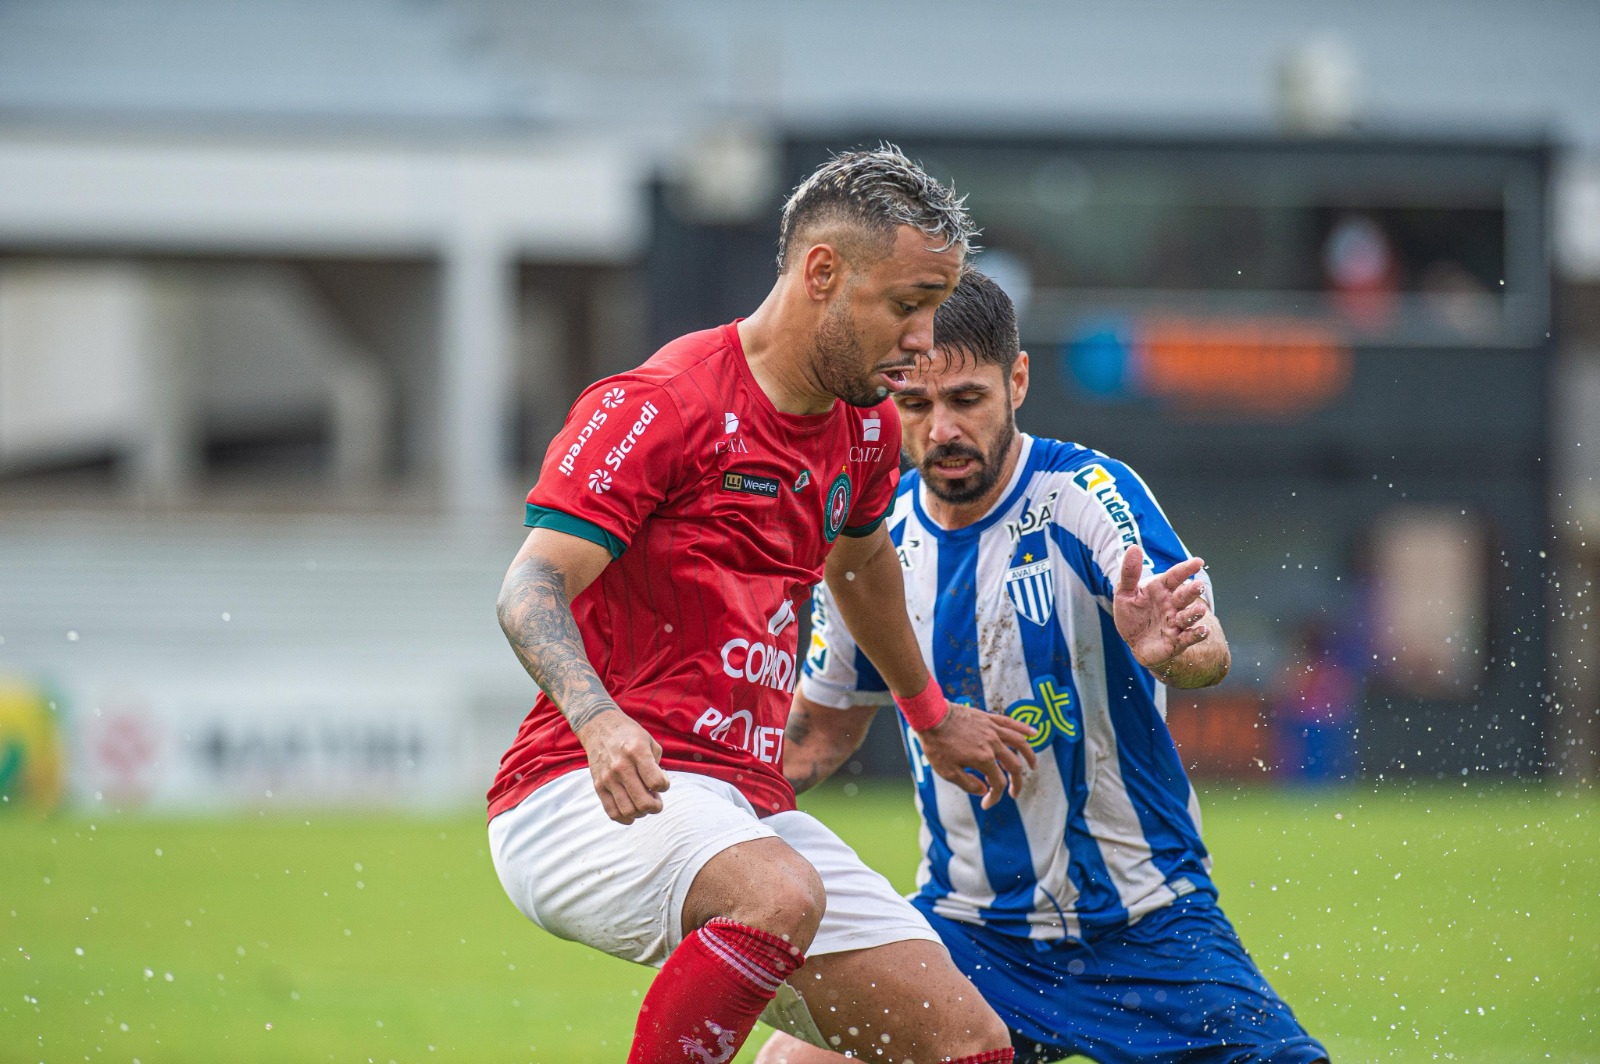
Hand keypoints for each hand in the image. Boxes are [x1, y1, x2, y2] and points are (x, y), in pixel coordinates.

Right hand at [575, 709, 670, 823]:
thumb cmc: (629, 734)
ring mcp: (608, 778)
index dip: (664, 786)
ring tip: (643, 802)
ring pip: (628, 811)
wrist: (599, 727)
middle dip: (656, 806)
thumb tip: (658, 789)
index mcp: (637, 752)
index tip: (661, 780)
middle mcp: (621, 767)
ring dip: (641, 813)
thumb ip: (657, 765)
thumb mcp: (649, 741)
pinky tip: (633, 812)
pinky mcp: (598, 786)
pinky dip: (625, 818)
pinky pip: (612, 812)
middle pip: (643, 802)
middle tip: (656, 799)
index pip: (656, 783)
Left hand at [917, 703, 1037, 809]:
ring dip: (1029, 756)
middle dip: (1016, 783)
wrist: (931, 716)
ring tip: (1033, 766)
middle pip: (1013, 766)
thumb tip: (983, 790)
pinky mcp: (989, 719)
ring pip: (1019, 743)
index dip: (994, 797)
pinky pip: (1011, 723)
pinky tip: (1034, 734)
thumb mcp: (947, 772)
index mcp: (983, 760)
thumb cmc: (937, 745)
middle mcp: (993, 745)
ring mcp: (993, 730)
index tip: (986, 804)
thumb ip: (967, 784)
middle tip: (1014, 793)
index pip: (997, 783)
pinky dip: (1024, 728)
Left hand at [1113, 545, 1209, 673]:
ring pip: (1188, 616)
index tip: (1198, 561)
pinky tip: (1203, 631)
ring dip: (1194, 613)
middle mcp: (1172, 604)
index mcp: (1161, 589)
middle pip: (1184, 596)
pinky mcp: (1176, 641)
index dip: (1185, 569)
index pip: (1174, 576)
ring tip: (1200, 609)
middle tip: (1198, 585)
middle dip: (1192, 591)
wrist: (1134, 641)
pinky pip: (1188, 637)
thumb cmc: (1132, 614)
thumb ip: (1129, 573)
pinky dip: (1196, 635)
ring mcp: (1175, 622)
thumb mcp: (1124, 592)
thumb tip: (1134, 547)